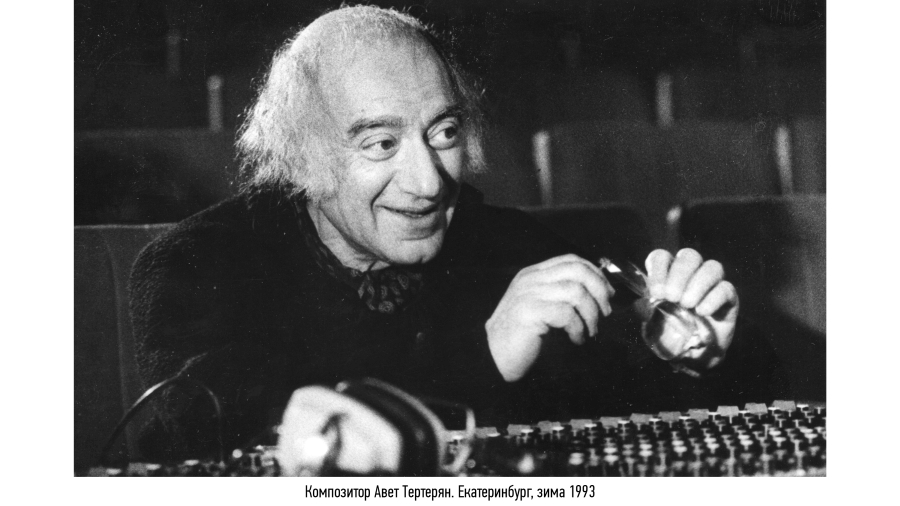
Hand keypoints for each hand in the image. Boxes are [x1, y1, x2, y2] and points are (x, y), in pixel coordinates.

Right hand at [486, 254, 614, 381]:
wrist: (495, 358)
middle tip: (605, 313)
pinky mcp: (529, 312)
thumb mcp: (543, 307)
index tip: (608, 294)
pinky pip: (566, 313)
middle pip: (577, 271)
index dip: (595, 274)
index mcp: (533, 274)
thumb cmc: (524, 336)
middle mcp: (530, 280)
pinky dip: (578, 328)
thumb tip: (601, 293)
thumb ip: (561, 294)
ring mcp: (528, 293)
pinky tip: (576, 340)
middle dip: (599, 291)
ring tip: (590, 331)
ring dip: (591, 314)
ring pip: (576, 291)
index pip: (571, 260)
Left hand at [644, 248, 738, 368]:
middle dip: (679, 274)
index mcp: (667, 276)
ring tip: (688, 305)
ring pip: (712, 267)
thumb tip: (642, 303)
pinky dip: (713, 298)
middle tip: (672, 297)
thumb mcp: (651, 327)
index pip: (662, 257)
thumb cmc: (670, 337)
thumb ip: (645, 313)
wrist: (694, 357)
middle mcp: (691, 275)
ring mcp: (712, 285)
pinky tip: (702, 312)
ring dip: (698, 284)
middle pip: (689, 256)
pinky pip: (726, 289)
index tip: (656, 292)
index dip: (659, 268)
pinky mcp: (729, 299)